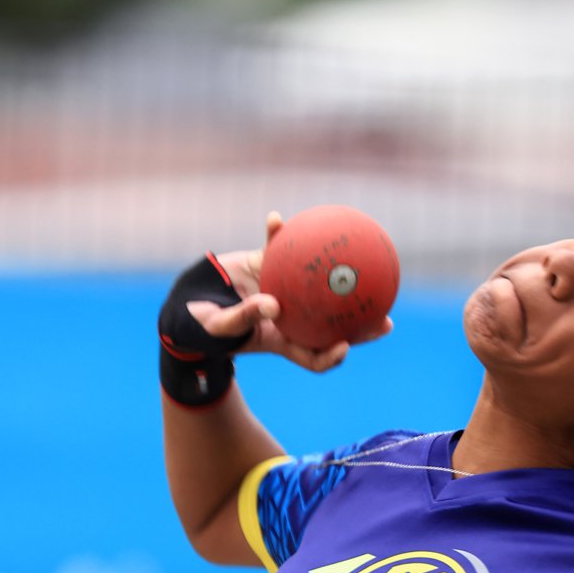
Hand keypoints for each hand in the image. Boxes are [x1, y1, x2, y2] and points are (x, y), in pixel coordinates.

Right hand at [187, 211, 392, 373]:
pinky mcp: (266, 266)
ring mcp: (281, 290)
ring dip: (336, 273)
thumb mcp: (221, 327)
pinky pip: (278, 248)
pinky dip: (277, 233)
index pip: (315, 354)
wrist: (188, 307)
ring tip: (358, 258)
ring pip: (317, 284)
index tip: (346, 345)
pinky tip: (276, 218)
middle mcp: (290, 317)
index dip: (333, 354)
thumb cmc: (203, 326)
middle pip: (331, 324)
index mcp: (282, 339)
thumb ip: (244, 317)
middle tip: (385, 319)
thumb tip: (271, 303)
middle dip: (359, 325)